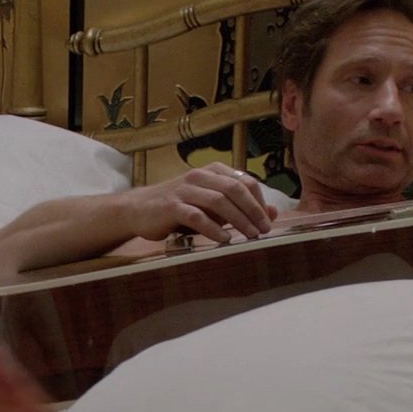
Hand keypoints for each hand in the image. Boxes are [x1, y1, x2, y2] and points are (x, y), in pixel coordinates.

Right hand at [120, 162, 277, 244]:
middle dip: (253, 210)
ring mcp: (184, 190)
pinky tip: (224, 240)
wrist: (139, 209)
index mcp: (212, 171)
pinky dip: (213, 229)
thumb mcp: (211, 205)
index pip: (244, 181)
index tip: (268, 221)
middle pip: (234, 189)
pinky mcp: (171, 206)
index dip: (260, 201)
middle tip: (264, 229)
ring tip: (250, 236)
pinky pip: (196, 217)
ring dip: (238, 220)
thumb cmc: (180, 207)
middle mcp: (199, 176)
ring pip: (218, 201)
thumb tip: (273, 213)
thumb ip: (239, 207)